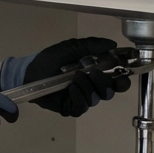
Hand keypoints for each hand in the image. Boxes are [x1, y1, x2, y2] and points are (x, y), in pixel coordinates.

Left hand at [8, 37, 131, 116]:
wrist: (30, 71)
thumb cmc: (51, 59)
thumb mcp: (71, 47)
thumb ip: (92, 45)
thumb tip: (113, 44)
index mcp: (95, 74)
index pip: (117, 81)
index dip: (123, 79)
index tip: (123, 73)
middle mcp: (91, 88)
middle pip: (109, 92)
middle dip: (105, 83)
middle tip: (94, 73)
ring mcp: (81, 98)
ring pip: (96, 98)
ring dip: (87, 86)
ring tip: (75, 77)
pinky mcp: (70, 107)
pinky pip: (81, 107)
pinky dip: (78, 97)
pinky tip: (70, 88)